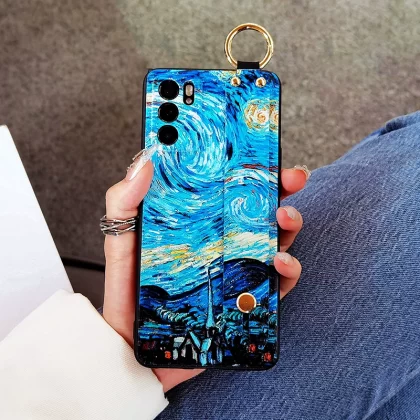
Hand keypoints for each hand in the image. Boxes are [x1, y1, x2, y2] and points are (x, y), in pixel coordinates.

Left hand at [102, 153, 308, 391]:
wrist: (134, 343)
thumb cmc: (129, 290)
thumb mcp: (121, 240)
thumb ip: (125, 202)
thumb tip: (146, 160)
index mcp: (198, 222)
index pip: (227, 188)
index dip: (246, 167)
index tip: (261, 147)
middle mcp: (223, 242)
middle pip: (260, 209)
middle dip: (281, 189)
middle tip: (290, 177)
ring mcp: (237, 269)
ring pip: (276, 240)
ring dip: (289, 225)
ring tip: (284, 217)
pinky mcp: (246, 299)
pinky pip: (276, 283)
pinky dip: (287, 270)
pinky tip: (279, 261)